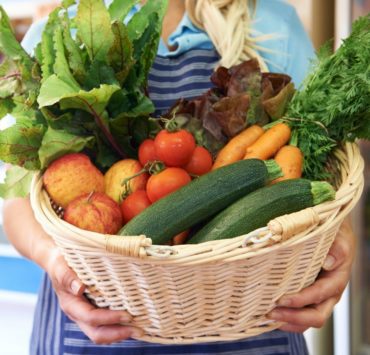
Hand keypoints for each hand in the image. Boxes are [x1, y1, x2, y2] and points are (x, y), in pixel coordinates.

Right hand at [45, 247, 142, 343]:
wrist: (58, 263)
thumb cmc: (61, 264)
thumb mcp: (61, 267)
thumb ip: (68, 276)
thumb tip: (80, 288)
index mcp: (71, 305)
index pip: (91, 317)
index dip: (109, 318)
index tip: (128, 316)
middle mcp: (79, 314)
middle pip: (97, 333)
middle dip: (118, 334)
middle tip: (139, 330)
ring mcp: (86, 315)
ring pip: (102, 332)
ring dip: (120, 333)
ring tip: (140, 329)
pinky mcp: (94, 310)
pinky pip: (106, 324)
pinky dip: (119, 326)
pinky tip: (133, 321)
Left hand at [267, 217, 354, 331]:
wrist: (331, 235)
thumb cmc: (333, 236)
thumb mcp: (339, 238)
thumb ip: (337, 248)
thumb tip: (329, 262)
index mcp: (336, 280)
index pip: (320, 295)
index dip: (301, 299)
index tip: (282, 299)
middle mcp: (328, 294)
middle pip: (315, 316)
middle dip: (293, 317)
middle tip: (271, 312)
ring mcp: (317, 298)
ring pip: (306, 320)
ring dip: (287, 321)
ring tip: (267, 316)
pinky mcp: (306, 298)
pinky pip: (298, 315)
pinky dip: (285, 318)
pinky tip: (268, 314)